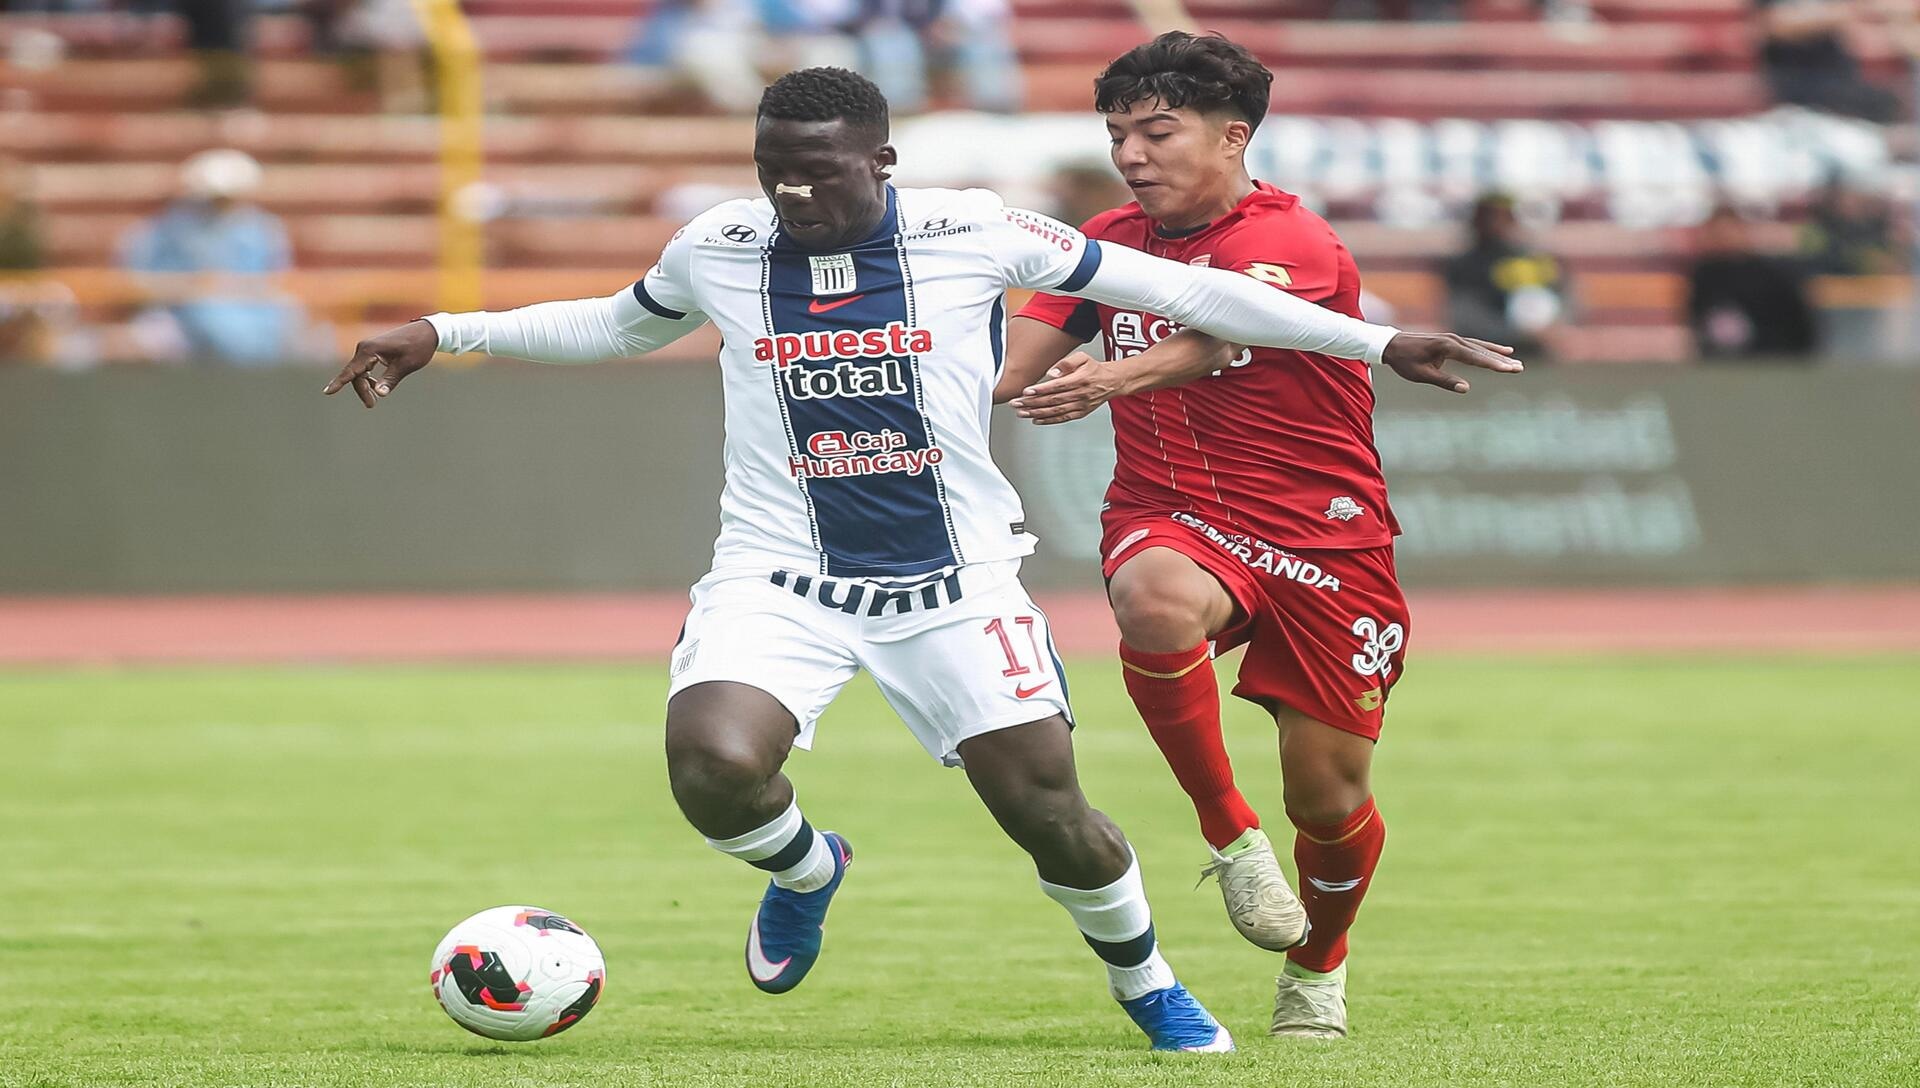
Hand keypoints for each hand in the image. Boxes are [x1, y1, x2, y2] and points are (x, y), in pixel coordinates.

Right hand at [322, 319, 438, 407]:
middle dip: (362, 390)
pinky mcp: (372, 351)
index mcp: (370, 350)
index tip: (327, 392)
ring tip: (373, 401)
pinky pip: (364, 368)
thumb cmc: (417, 347)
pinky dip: (368, 379)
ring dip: (365, 386)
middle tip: (371, 405)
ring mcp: (367, 349)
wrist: (427, 332)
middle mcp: (365, 348)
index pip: (351, 371)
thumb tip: (379, 394)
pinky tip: (376, 387)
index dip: (339, 383)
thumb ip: (391, 380)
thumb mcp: (405, 366)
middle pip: (355, 374)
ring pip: (359, 372)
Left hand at [1009, 351, 1125, 424]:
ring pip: (1055, 411)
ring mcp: (1080, 405)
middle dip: (1032, 403)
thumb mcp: (1083, 357)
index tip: (1026, 392)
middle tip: (1016, 403)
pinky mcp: (1080, 413)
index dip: (1040, 390)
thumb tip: (1052, 372)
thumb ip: (1067, 362)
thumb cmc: (1095, 369)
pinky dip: (1048, 420)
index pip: (1057, 386)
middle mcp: (1080, 394)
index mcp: (1080, 380)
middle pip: (1052, 400)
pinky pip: (1062, 418)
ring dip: (1036, 413)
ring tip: (1022, 412)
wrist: (1112, 382)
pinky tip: (1036, 419)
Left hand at [1379, 332, 1521, 393]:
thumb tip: (1466, 388)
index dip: (1493, 365)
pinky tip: (1502, 350)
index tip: (1508, 369)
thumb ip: (1444, 381)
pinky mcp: (1452, 340)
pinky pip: (1474, 344)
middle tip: (1519, 368)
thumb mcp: (1422, 375)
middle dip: (1501, 361)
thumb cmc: (1404, 361)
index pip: (1475, 358)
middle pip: (1482, 351)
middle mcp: (1453, 340)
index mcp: (1447, 347)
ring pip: (1480, 347)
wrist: (1392, 344)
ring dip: (1498, 354)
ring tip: (1515, 360)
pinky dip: (1488, 348)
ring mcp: (1453, 338)